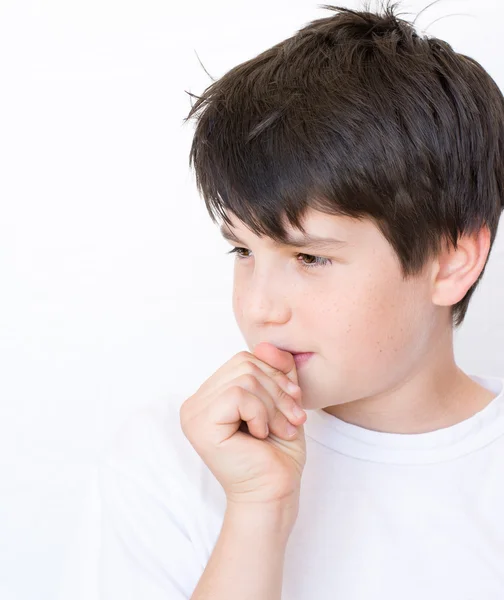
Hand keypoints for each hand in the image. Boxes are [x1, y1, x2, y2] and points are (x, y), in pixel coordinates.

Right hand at [179, 342, 306, 513]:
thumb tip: (267, 344)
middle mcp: (196, 402)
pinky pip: (238, 395)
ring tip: (281, 429)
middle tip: (293, 420)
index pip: (243, 360)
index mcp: (211, 395)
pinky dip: (260, 414)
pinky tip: (261, 436)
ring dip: (273, 406)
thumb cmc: (278, 453)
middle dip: (277, 391)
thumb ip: (276, 371)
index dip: (275, 375)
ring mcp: (194, 413)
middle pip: (244, 365)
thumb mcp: (282, 401)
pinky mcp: (200, 425)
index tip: (294, 404)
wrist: (274, 494)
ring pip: (245, 379)